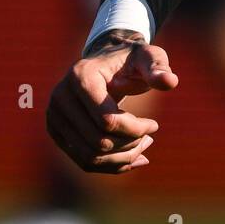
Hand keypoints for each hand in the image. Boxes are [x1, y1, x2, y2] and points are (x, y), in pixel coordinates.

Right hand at [46, 32, 178, 175]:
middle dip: (130, 145)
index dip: (135, 129)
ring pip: (89, 156)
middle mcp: (61, 97)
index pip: (106, 119)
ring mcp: (54, 116)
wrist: (107, 64)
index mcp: (81, 76)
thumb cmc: (131, 60)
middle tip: (150, 137)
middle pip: (98, 141)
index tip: (154, 125)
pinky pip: (83, 160)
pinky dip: (110, 165)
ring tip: (143, 146)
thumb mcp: (148, 58)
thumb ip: (159, 68)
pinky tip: (132, 158)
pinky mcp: (57, 131)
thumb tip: (170, 82)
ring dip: (121, 159)